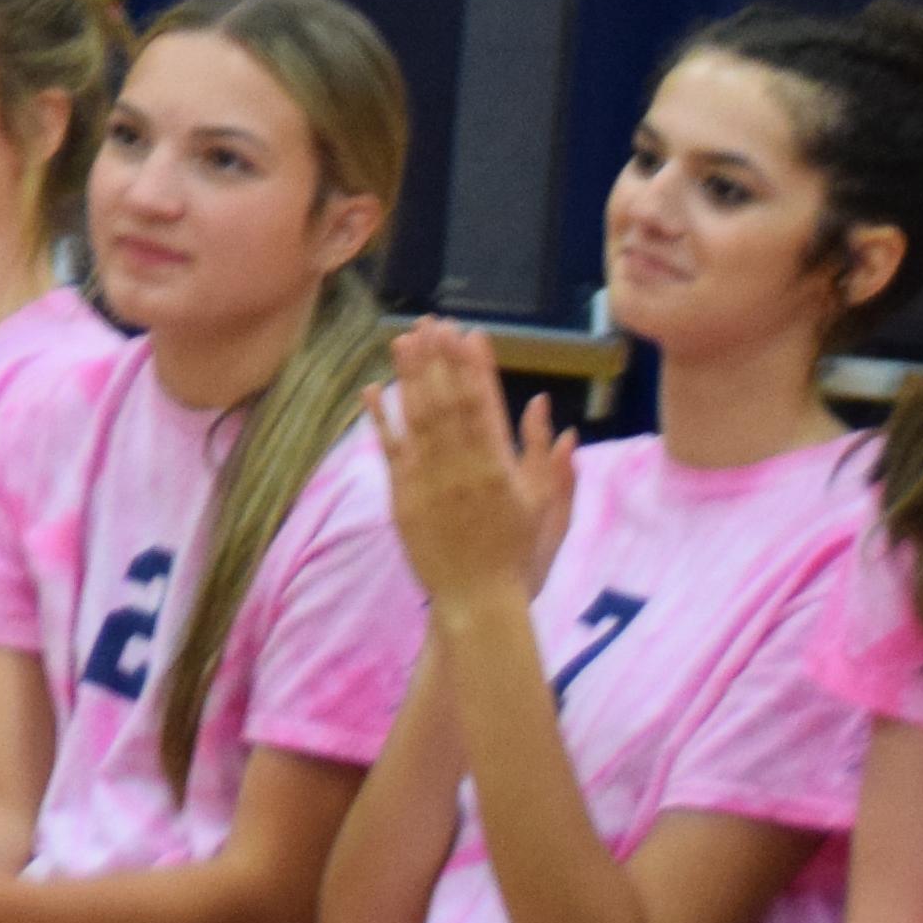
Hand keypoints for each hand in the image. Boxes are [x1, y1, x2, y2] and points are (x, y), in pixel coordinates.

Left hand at [373, 321, 575, 608]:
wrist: (479, 601)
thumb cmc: (519, 556)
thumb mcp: (548, 507)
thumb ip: (548, 458)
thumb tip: (545, 409)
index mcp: (501, 467)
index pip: (487, 404)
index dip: (477, 367)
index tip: (470, 333)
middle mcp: (464, 468)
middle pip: (449, 402)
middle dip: (440, 359)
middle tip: (432, 322)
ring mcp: (431, 482)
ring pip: (418, 419)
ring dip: (410, 376)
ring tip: (404, 339)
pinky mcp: (404, 497)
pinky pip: (390, 451)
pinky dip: (381, 419)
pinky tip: (374, 389)